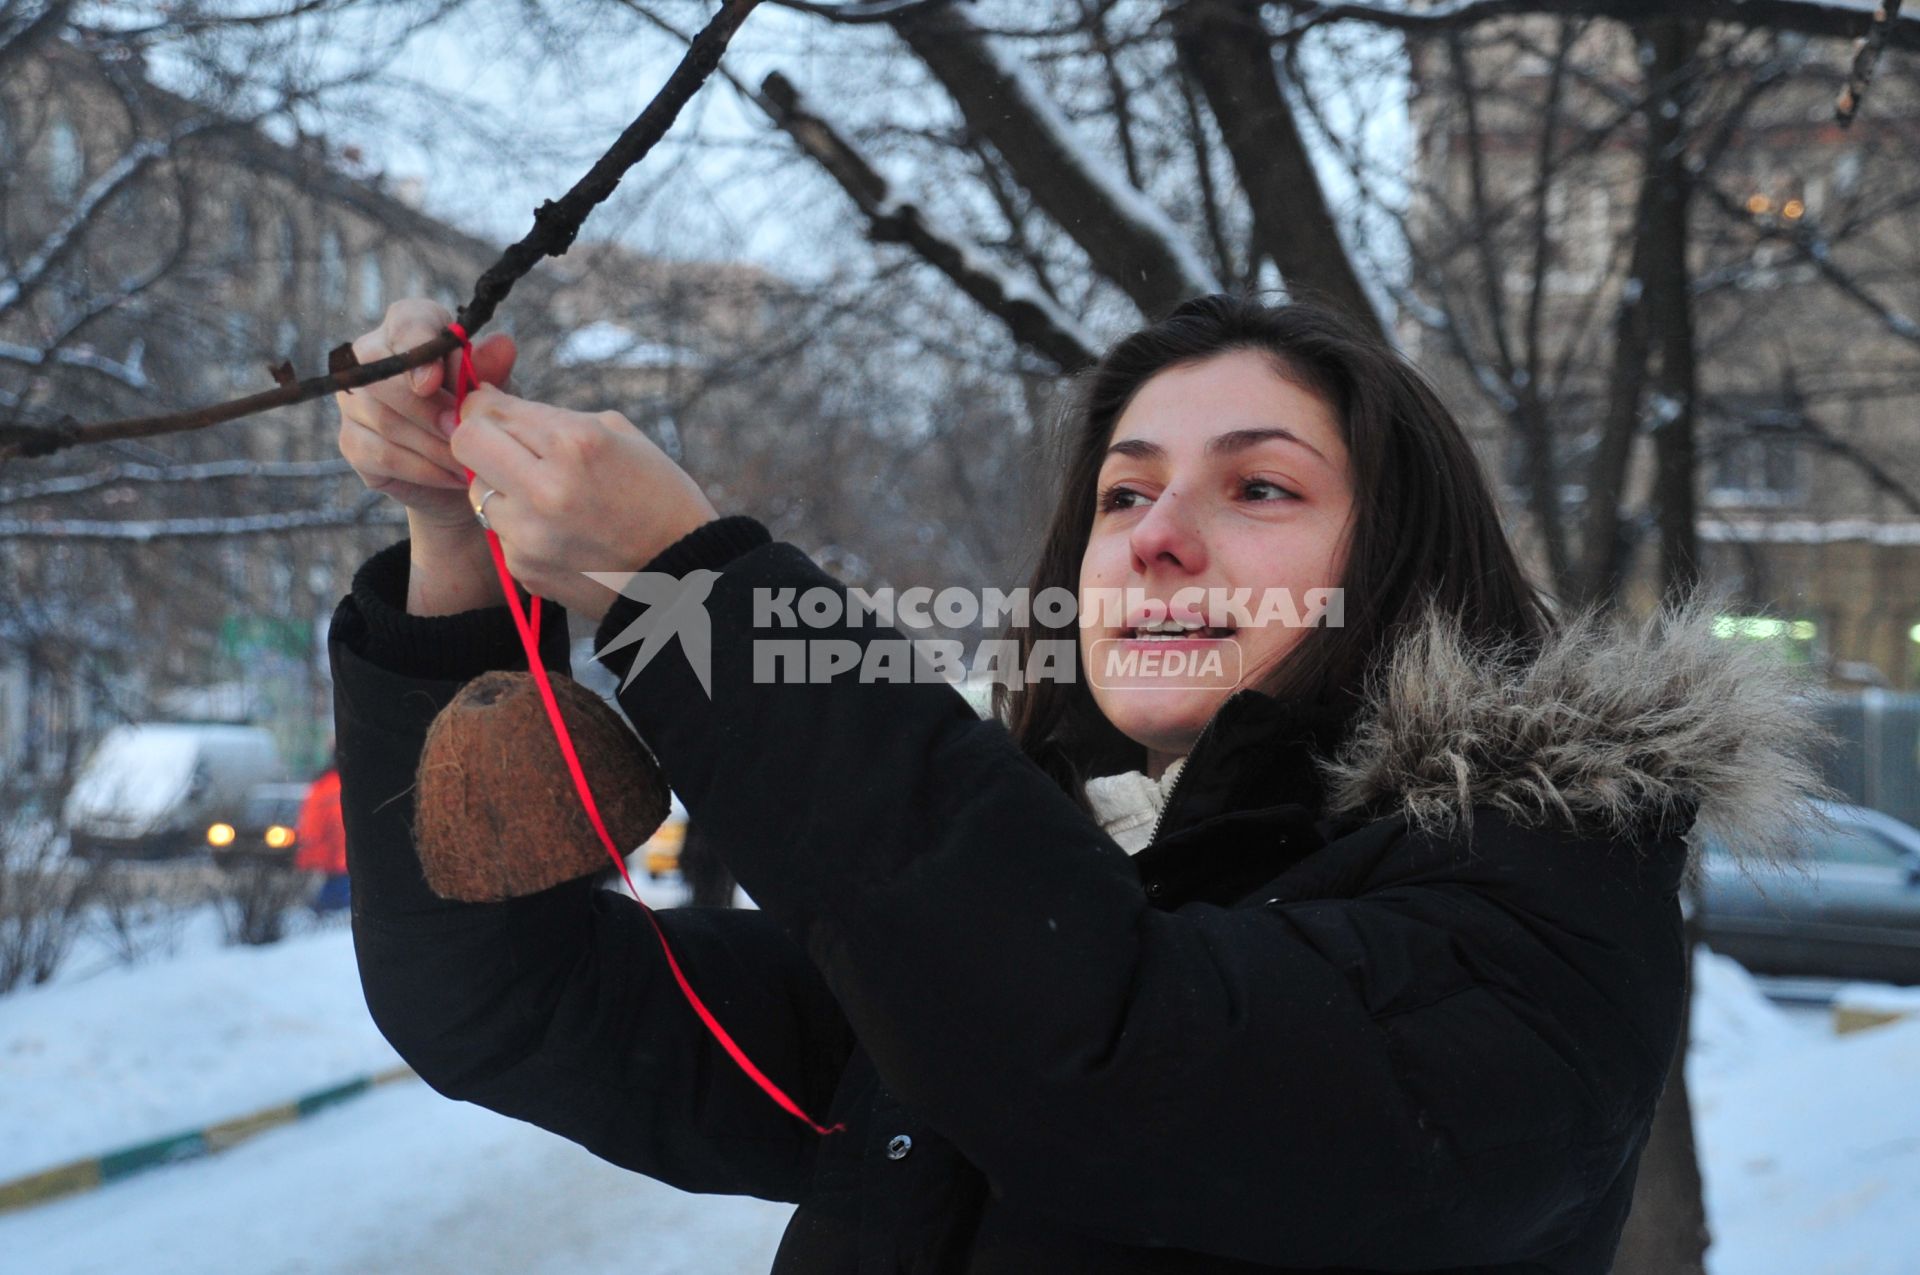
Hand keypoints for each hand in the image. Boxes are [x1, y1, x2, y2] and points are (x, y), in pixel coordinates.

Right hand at [336, 299, 516, 614]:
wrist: (473, 489)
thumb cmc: (497, 433)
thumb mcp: (509, 406)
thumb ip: (499, 377)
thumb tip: (501, 344)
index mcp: (414, 334)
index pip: (407, 318)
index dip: (417, 346)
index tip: (436, 381)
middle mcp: (374, 360)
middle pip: (384, 375)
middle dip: (429, 411)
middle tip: (468, 439)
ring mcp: (356, 404)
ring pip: (381, 417)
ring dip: (428, 445)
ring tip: (467, 465)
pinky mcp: (354, 444)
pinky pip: (378, 454)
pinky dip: (417, 469)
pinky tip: (450, 480)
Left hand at [449, 384, 719, 621]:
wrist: (683, 577)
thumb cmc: (659, 497)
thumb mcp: (620, 436)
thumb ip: (555, 418)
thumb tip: (494, 406)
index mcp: (575, 444)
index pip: (491, 409)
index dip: (486, 403)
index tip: (492, 406)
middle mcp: (545, 489)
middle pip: (466, 443)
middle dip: (479, 436)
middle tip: (503, 443)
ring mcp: (529, 534)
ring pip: (476, 491)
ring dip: (500, 485)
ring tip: (543, 494)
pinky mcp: (523, 568)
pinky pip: (500, 531)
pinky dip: (520, 524)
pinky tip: (559, 529)